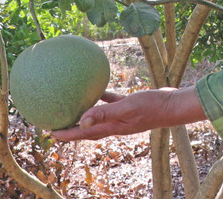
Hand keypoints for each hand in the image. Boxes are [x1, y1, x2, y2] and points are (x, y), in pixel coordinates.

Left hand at [51, 86, 204, 140]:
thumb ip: (104, 113)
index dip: (66, 134)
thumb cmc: (151, 107)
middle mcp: (114, 124)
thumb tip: (81, 121)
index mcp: (111, 127)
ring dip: (84, 114)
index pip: (83, 133)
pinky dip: (102, 98)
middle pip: (87, 129)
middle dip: (71, 128)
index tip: (50, 132)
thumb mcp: (126, 108)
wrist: (173, 105)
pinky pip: (110, 102)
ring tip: (71, 107)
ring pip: (97, 116)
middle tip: (55, 123)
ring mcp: (122, 116)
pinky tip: (97, 88)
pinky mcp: (129, 105)